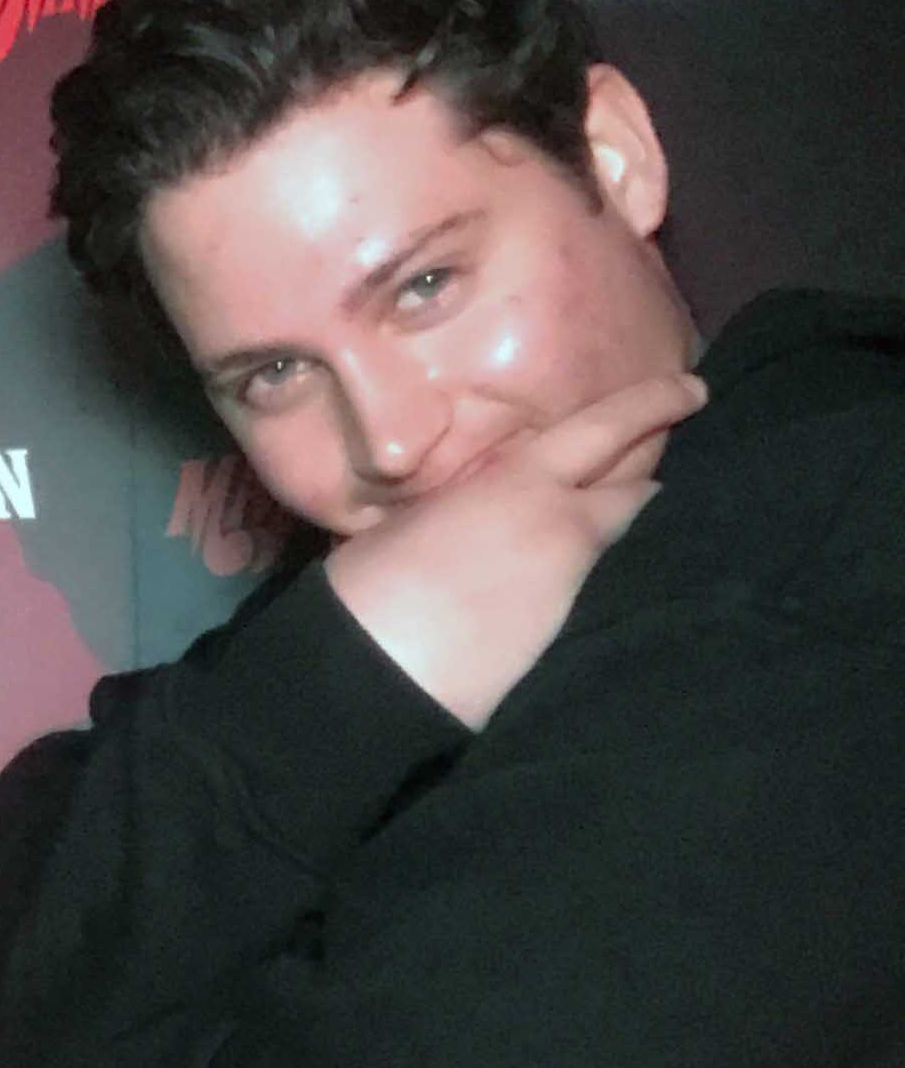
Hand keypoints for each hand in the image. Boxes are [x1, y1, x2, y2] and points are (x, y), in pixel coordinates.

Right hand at [323, 369, 706, 727]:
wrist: (377, 679)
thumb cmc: (374, 582)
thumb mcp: (415, 511)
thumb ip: (464, 489)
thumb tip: (478, 485)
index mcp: (523, 483)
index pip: (607, 429)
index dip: (655, 403)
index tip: (694, 389)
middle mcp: (563, 528)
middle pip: (634, 487)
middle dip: (649, 461)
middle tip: (662, 439)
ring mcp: (569, 587)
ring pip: (613, 536)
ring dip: (614, 513)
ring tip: (606, 498)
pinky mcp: (560, 634)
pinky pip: (587, 576)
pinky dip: (583, 557)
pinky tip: (555, 559)